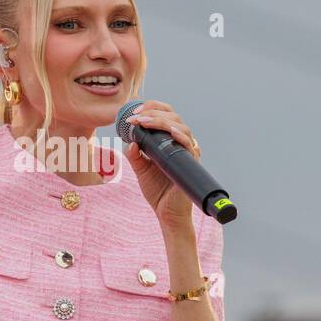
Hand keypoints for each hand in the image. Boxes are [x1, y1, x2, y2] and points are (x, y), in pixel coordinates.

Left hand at [123, 100, 200, 226]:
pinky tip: (170, 131)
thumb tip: (129, 140)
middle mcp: (181, 142)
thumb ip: (134, 155)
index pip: (166, 115)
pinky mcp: (191, 162)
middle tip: (135, 117)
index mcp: (170, 140)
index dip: (151, 108)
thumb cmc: (157, 190)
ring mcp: (188, 151)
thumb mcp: (141, 169)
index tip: (133, 113)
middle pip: (173, 116)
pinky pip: (189, 144)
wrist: (167, 212)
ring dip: (161, 120)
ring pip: (181, 126)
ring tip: (144, 122)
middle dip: (152, 112)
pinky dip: (180, 135)